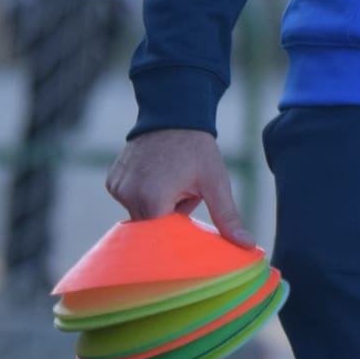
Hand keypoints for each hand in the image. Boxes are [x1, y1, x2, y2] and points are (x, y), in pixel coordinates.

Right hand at [106, 129, 253, 248]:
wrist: (174, 114)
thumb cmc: (198, 150)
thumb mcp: (216, 182)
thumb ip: (227, 216)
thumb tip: (247, 244)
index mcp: (152, 199)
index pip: (161, 238)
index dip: (178, 230)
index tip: (190, 215)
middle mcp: (128, 195)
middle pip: (150, 227)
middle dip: (170, 217)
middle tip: (185, 192)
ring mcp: (117, 188)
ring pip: (139, 215)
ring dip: (158, 206)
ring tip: (172, 181)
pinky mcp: (112, 181)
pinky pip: (129, 200)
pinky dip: (144, 195)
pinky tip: (157, 175)